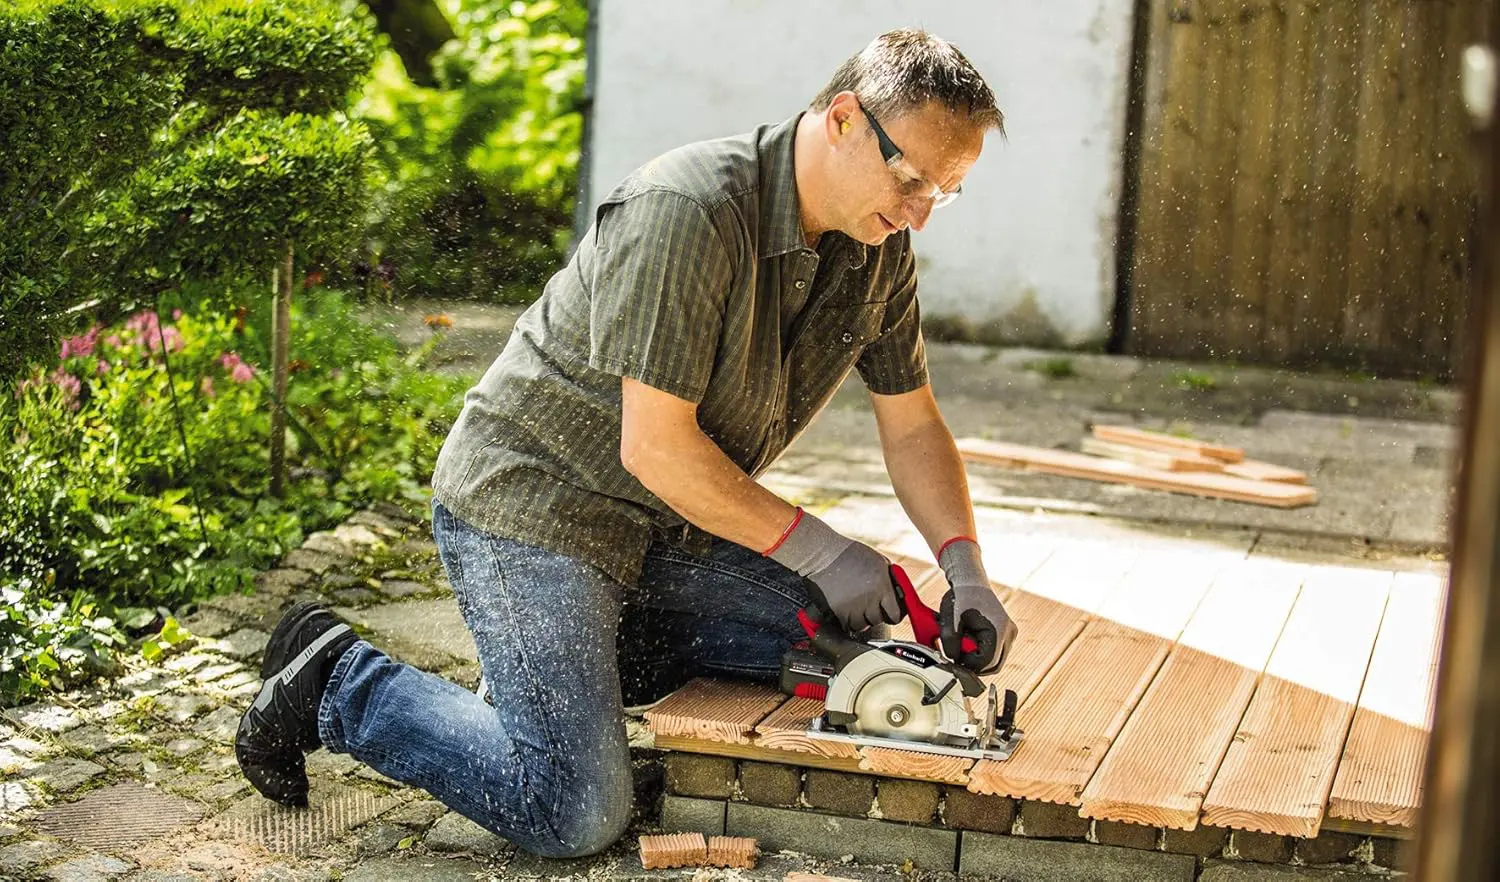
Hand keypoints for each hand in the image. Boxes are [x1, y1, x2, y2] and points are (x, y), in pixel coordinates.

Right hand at [765, 508, 901, 632]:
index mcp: (883, 584)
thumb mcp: (878, 562)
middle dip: (874, 614)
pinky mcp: (839, 611)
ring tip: (854, 605)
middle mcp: (870, 597)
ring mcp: (854, 606)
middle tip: (867, 604)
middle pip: (878, 620)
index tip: (889, 613)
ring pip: (862, 625)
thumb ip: (890, 580)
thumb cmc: (850, 554)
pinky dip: (846, 620)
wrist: (823, 554)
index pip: (895, 614)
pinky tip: (845, 607)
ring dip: (859, 619)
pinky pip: (847, 625)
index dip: (892, 614)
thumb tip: (898, 597)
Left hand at [937, 538, 1017, 673]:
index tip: (955, 656)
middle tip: (958, 653)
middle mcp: (1009, 633)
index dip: (969, 665)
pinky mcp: (1006, 634)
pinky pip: (995, 652)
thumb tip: (953, 659)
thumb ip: (950, 643)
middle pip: (993, 665)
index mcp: (999, 630)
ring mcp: (1010, 634)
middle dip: (974, 664)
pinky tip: (970, 640)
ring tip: (963, 643)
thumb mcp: (950, 621)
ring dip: (978, 658)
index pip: (986, 663)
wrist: (970, 582)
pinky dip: (982, 652)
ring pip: (995, 660)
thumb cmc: (961, 597)